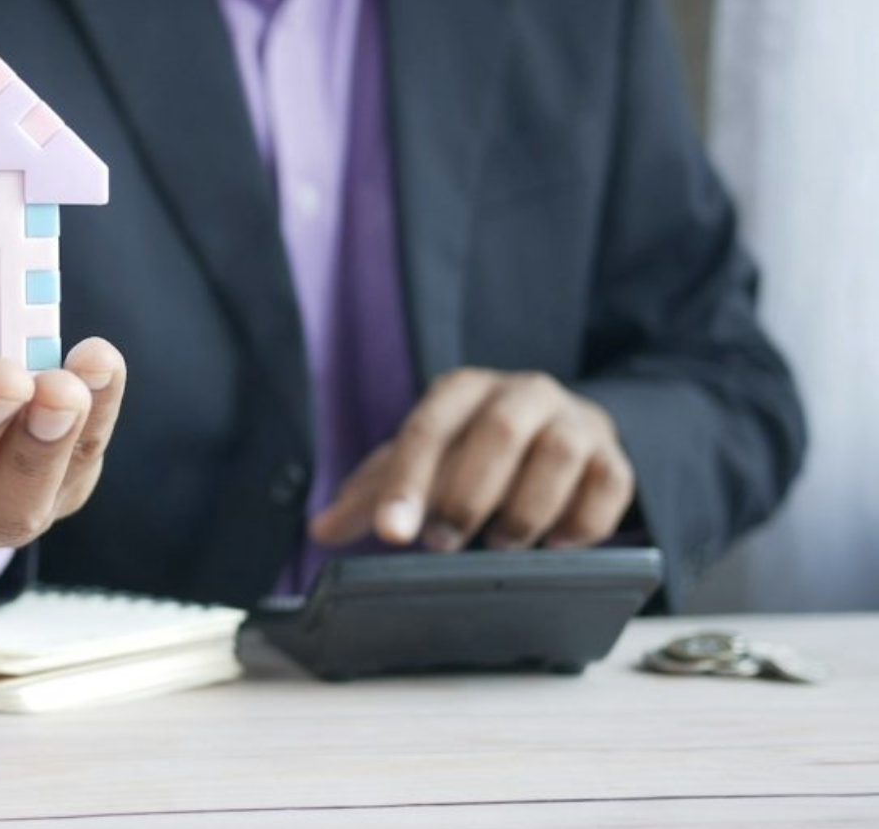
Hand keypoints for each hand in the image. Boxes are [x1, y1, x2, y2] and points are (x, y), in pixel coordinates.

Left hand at [310, 369, 634, 552]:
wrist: (560, 431)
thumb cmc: (475, 451)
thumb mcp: (423, 463)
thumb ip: (374, 494)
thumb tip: (320, 530)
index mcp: (463, 390)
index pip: (427, 430)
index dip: (407, 484)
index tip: (392, 534)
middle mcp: (523, 393)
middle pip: (498, 432)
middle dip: (468, 495)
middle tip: (443, 545)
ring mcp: (575, 422)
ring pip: (558, 455)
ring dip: (526, 510)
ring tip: (501, 545)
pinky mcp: (614, 457)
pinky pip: (608, 485)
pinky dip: (581, 523)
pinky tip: (555, 545)